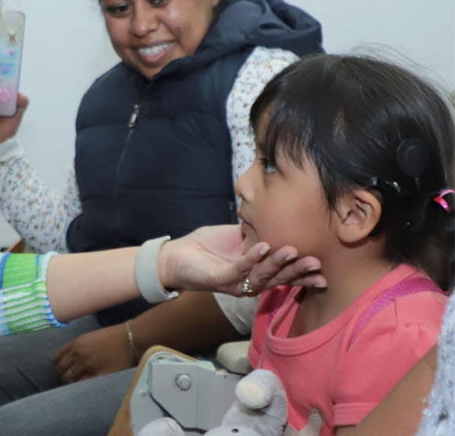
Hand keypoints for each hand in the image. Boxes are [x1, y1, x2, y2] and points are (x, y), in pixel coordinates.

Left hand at [53, 323, 133, 383]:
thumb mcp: (90, 337)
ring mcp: (87, 366)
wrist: (130, 339)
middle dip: (62, 376)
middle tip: (67, 381)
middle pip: (61, 370)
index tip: (63, 371)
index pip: (57, 358)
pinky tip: (82, 390)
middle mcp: (78, 354)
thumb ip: (78, 347)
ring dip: (70, 384)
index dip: (59, 366)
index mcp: (76, 343)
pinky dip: (80, 388)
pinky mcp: (97, 375)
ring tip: (74, 387)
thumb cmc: (113, 337)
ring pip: (69, 379)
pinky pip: (82, 385)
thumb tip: (71, 359)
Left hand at [158, 225, 325, 296]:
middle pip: (278, 278)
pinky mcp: (219, 278)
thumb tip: (277, 217)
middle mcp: (249, 282)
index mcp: (256, 273)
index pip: (284, 275)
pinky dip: (252, 258)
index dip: (303, 274)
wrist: (175, 255)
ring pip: (262, 275)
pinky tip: (264, 247)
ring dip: (278, 263)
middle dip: (298, 271)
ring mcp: (235, 283)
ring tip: (293, 251)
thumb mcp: (238, 236)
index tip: (323, 269)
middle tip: (317, 263)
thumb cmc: (206, 246)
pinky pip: (239, 268)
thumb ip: (257, 232)